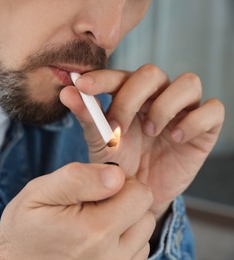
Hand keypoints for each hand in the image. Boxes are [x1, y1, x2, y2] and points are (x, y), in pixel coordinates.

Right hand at [0, 163, 154, 259]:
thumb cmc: (24, 227)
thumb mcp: (39, 192)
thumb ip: (78, 179)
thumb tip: (116, 174)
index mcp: (94, 231)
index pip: (140, 194)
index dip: (119, 181)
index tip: (95, 186)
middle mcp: (111, 256)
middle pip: (146, 213)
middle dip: (124, 200)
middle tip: (93, 203)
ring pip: (143, 233)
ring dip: (125, 221)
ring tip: (93, 222)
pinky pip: (136, 252)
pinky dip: (122, 240)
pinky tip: (98, 237)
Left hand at [60, 64, 224, 217]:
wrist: (137, 196)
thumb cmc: (117, 165)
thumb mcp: (99, 143)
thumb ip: (86, 117)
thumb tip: (66, 92)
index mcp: (129, 96)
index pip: (119, 75)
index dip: (102, 78)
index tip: (82, 86)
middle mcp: (156, 97)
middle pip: (152, 73)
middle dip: (132, 98)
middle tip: (119, 127)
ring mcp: (182, 110)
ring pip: (188, 83)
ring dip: (165, 106)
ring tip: (151, 132)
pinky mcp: (205, 128)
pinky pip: (213, 109)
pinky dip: (195, 121)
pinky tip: (176, 138)